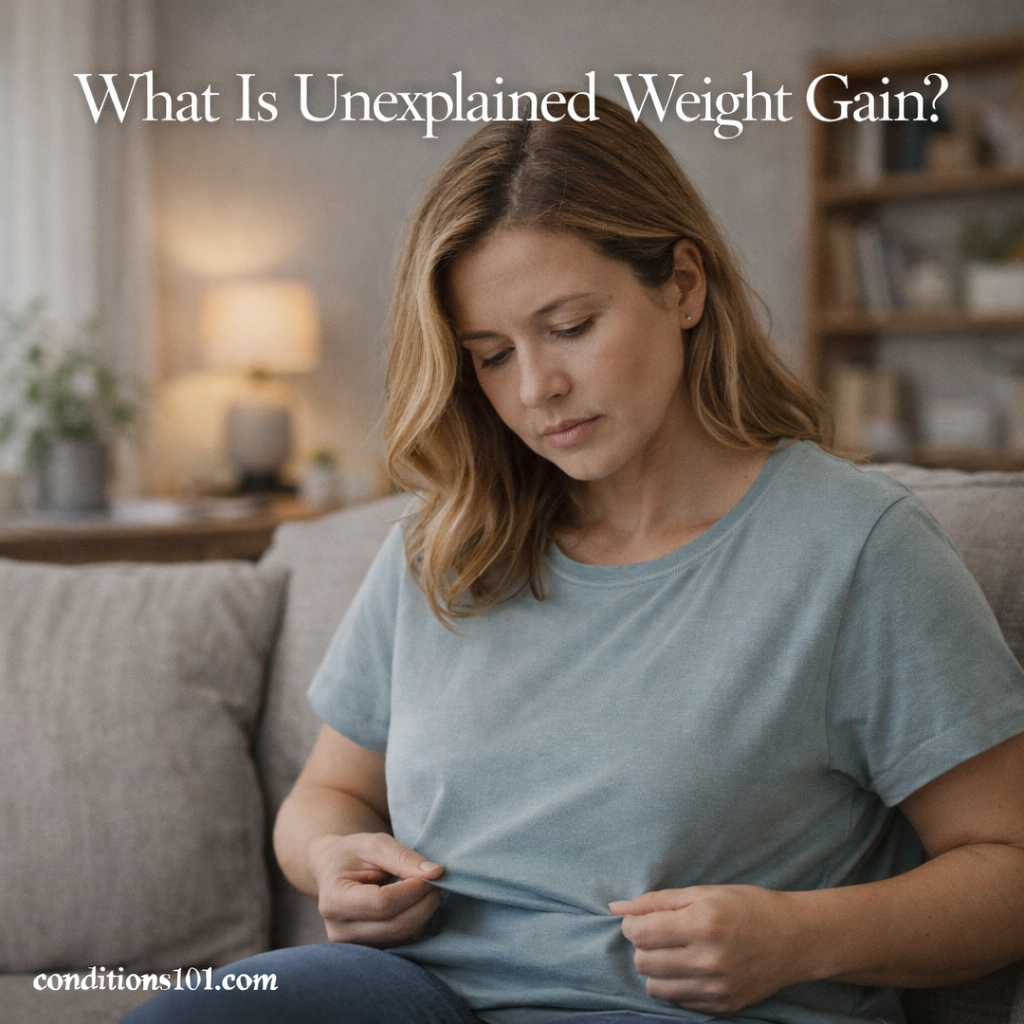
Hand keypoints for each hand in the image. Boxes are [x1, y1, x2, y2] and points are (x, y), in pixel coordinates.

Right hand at [309, 832, 443, 946]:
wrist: (332, 870)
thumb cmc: (352, 854)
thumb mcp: (375, 844)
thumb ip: (404, 858)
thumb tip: (436, 873)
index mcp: (334, 899)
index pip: (382, 904)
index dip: (412, 891)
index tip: (429, 875)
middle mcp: (339, 930)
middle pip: (394, 926)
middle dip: (423, 904)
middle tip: (435, 883)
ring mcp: (351, 946)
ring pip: (401, 938)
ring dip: (423, 915)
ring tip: (426, 892)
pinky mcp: (366, 951)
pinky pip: (401, 944)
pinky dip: (416, 925)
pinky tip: (416, 906)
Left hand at [609, 885, 812, 1014]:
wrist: (795, 939)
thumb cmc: (746, 907)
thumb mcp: (702, 893)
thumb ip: (656, 901)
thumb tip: (615, 907)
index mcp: (702, 924)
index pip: (641, 933)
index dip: (631, 924)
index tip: (640, 919)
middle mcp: (708, 960)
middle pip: (643, 962)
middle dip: (642, 946)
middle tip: (659, 933)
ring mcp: (716, 988)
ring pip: (655, 987)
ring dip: (655, 968)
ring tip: (673, 952)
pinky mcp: (722, 1006)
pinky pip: (677, 1002)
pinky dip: (675, 985)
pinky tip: (690, 967)